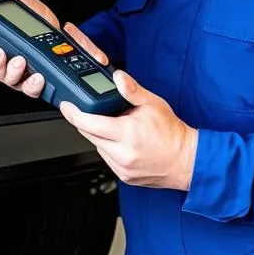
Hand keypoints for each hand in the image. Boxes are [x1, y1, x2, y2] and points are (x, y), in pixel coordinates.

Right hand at [0, 0, 108, 99]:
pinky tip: (39, 75)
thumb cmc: (37, 16)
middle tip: (2, 53)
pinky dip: (34, 84)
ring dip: (14, 73)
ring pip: (12, 81)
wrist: (65, 37)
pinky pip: (33, 89)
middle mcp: (10, 59)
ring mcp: (25, 72)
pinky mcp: (40, 80)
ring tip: (21, 62)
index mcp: (0, 39)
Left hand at [60, 70, 197, 190]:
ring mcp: (122, 167)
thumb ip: (132, 91)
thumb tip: (118, 78)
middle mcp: (122, 153)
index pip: (89, 123)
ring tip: (119, 129)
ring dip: (100, 136)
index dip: (73, 114)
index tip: (66, 106)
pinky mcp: (123, 176)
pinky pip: (107, 159)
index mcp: (127, 133)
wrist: (187, 160)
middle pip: (89, 135)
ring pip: (97, 147)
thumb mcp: (153, 104)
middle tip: (96, 113)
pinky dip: (110, 149)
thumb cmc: (172, 134)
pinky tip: (123, 143)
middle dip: (87, 122)